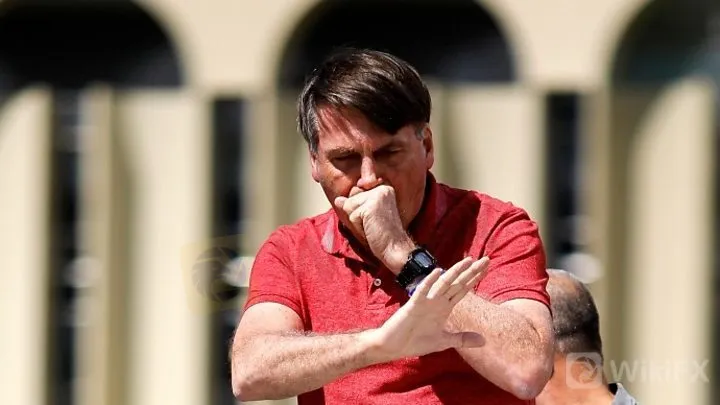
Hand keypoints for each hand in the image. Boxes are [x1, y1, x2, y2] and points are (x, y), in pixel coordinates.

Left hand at [334, 185, 414, 272]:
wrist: (394, 249)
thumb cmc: (381, 236)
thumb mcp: (365, 217)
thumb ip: (353, 205)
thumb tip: (338, 199)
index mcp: (383, 188)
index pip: (355, 194)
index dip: (358, 212)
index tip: (374, 220)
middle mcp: (382, 188)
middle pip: (351, 199)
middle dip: (356, 216)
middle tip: (372, 225)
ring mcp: (378, 195)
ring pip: (349, 206)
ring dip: (356, 222)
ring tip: (371, 228)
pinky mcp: (372, 205)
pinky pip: (351, 215)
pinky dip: (357, 227)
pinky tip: (371, 230)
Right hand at [366, 257, 488, 361]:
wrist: (394, 346)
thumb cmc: (416, 342)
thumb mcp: (444, 342)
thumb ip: (462, 339)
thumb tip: (484, 341)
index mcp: (444, 307)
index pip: (463, 289)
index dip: (475, 278)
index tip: (486, 268)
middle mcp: (437, 301)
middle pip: (458, 283)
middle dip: (472, 272)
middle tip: (486, 259)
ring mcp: (426, 301)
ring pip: (444, 283)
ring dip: (456, 272)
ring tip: (469, 261)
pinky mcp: (413, 305)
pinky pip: (422, 291)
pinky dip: (430, 281)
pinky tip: (438, 272)